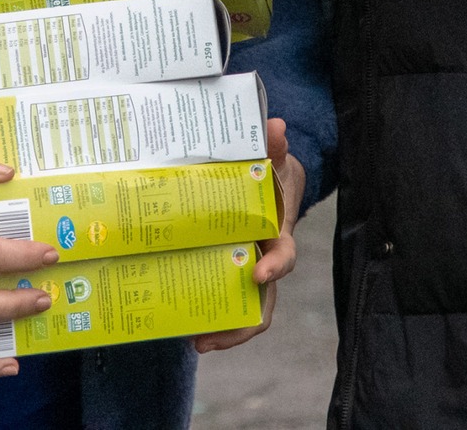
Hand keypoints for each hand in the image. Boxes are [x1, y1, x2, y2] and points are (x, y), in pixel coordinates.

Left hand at [195, 117, 305, 353]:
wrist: (269, 184)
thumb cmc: (270, 174)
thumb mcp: (272, 159)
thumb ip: (272, 146)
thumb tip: (276, 126)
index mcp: (277, 235)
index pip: (284, 256)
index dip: (275, 267)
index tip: (258, 274)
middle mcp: (264, 259)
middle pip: (262, 301)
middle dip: (241, 324)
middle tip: (211, 337)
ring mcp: (246, 270)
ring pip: (243, 309)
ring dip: (223, 330)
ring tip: (196, 342)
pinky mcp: (226, 272)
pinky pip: (220, 299)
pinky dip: (206, 314)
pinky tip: (182, 326)